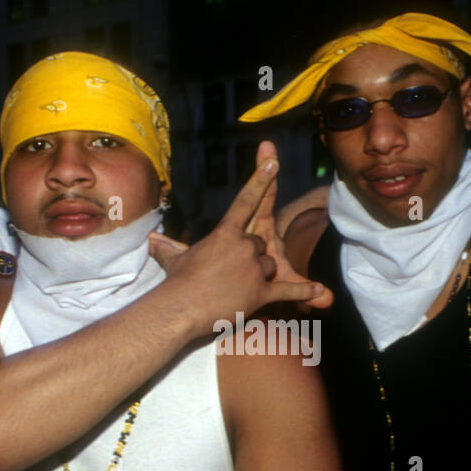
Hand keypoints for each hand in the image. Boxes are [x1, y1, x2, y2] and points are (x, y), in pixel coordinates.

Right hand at [148, 150, 330, 329]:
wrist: (181, 308)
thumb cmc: (177, 283)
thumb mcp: (174, 260)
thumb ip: (168, 248)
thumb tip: (150, 241)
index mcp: (225, 233)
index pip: (246, 201)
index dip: (261, 179)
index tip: (274, 161)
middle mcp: (244, 246)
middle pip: (260, 244)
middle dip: (250, 257)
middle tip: (229, 274)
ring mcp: (254, 269)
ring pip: (270, 266)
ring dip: (260, 275)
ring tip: (236, 289)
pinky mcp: (261, 292)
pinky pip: (287, 289)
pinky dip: (304, 292)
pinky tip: (320, 293)